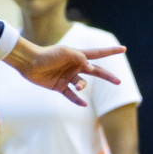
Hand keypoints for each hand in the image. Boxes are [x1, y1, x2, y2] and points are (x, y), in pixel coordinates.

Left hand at [3, 37, 123, 105]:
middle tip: (118, 81)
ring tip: (78, 87)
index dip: (111, 51)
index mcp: (77, 56)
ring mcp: (67, 77)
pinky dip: (77, 100)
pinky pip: (71, 95)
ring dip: (82, 86)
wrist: (28, 63)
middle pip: (95, 71)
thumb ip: (81, 58)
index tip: (124, 49)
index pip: (98, 53)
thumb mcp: (66, 52)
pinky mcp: (59, 86)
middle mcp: (74, 66)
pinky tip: (83, 104)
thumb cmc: (47, 55)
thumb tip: (91, 67)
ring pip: (82, 84)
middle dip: (107, 76)